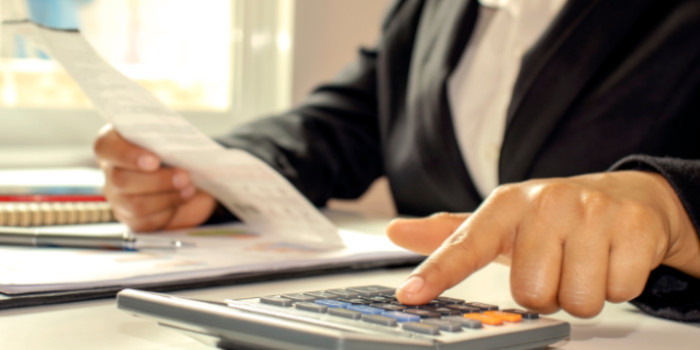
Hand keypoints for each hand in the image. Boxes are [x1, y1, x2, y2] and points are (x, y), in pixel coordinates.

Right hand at [94, 124, 216, 231]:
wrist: (190, 174)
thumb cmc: (176, 149)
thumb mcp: (172, 138)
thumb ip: (167, 137)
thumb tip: (179, 144)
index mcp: (114, 143)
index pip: (106, 147)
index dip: (128, 155)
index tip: (154, 160)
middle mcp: (110, 170)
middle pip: (121, 181)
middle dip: (157, 181)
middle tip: (184, 176)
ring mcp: (118, 198)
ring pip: (134, 205)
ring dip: (166, 197)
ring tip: (189, 189)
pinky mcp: (132, 218)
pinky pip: (146, 221)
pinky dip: (168, 212)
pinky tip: (183, 200)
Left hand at [387, 171, 699, 317]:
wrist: (627, 197)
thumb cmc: (552, 219)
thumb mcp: (500, 224)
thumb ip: (450, 235)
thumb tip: (396, 231)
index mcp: (504, 206)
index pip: (465, 245)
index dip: (437, 273)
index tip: (410, 295)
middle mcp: (544, 202)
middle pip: (532, 294)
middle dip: (547, 293)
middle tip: (557, 265)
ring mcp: (591, 210)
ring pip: (577, 299)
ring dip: (582, 293)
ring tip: (584, 261)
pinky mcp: (633, 226)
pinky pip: (619, 292)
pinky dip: (617, 286)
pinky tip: (613, 257)